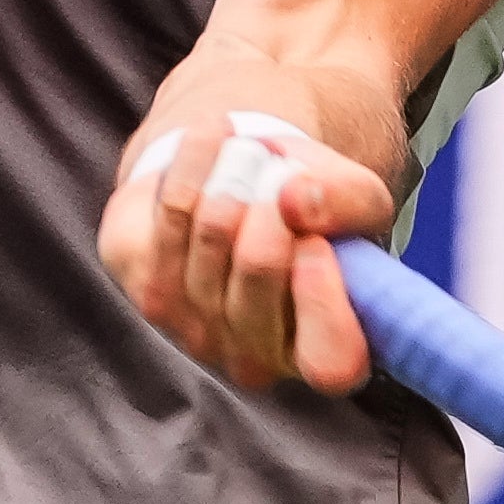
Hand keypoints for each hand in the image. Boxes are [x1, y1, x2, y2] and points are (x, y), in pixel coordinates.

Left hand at [99, 116, 399, 392]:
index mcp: (324, 353)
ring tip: (250, 153)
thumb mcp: (353, 197)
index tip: (318, 243)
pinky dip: (197, 161)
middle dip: (275, 197)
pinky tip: (214, 141)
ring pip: (213, 230)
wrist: (240, 188)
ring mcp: (197, 334)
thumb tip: (297, 200)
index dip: (322, 300)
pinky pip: (173, 211)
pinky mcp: (150, 294)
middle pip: (260, 266)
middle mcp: (258, 359)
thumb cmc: (310, 209)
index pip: (331, 362)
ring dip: (236, 169)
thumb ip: (348, 201)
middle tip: (285, 173)